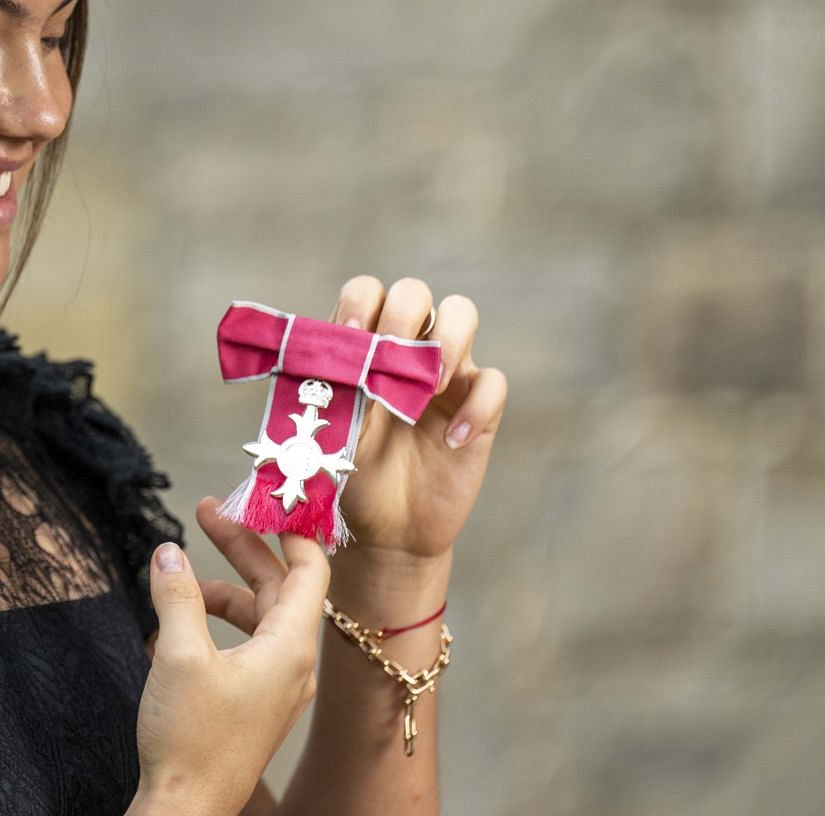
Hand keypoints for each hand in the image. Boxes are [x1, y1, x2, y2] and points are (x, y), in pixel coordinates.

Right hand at [133, 536, 328, 815]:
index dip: (290, 531)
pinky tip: (172, 628)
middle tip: (208, 512)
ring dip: (218, 590)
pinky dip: (212, 626)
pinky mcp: (252, 704)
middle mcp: (291, 665)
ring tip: (174, 581)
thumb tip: (167, 551)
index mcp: (289, 649)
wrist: (185, 810)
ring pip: (255, 618)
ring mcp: (274, 688)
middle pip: (276, 588)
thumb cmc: (190, 741)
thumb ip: (176, 594)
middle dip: (241, 548)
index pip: (310, 572)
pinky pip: (242, 647)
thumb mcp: (177, 654)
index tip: (263, 500)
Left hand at [328, 275, 507, 565]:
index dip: (358, 303)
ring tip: (426, 388)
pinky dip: (477, 406)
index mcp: (361, 344)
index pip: (365, 291)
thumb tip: (338, 370)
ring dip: (446, 340)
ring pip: (462, 313)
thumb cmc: (348, 475)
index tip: (347, 335)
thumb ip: (332, 398)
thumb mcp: (330, 436)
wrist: (382, 532)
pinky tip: (451, 441)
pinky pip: (494, 383)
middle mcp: (405, 348)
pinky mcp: (478, 410)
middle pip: (413, 291)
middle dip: (400, 313)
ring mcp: (445, 374)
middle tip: (387, 352)